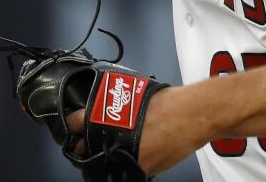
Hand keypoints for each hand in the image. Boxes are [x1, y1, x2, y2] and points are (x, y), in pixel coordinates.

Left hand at [66, 88, 200, 175]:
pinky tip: (134, 156)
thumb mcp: (135, 95)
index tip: (73, 129)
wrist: (193, 115)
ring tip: (112, 151)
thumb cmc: (170, 102)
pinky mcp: (140, 168)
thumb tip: (109, 112)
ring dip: (104, 159)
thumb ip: (117, 108)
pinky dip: (126, 165)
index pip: (74, 123)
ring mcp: (124, 155)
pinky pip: (125, 170)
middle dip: (85, 146)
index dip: (72, 126)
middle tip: (90, 143)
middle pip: (83, 148)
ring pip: (102, 164)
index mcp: (106, 115)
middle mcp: (110, 137)